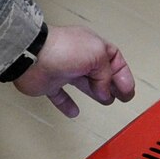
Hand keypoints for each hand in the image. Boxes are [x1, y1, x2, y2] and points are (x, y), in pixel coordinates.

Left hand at [14, 25, 134, 117]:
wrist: (32, 56)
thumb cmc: (63, 49)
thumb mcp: (97, 55)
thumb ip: (105, 74)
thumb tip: (104, 91)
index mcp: (92, 46)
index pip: (113, 59)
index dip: (123, 74)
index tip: (127, 90)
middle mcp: (78, 57)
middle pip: (100, 72)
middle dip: (112, 85)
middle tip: (122, 97)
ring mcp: (63, 70)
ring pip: (83, 83)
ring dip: (95, 93)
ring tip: (106, 102)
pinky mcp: (49, 84)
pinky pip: (60, 96)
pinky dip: (67, 104)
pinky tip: (73, 112)